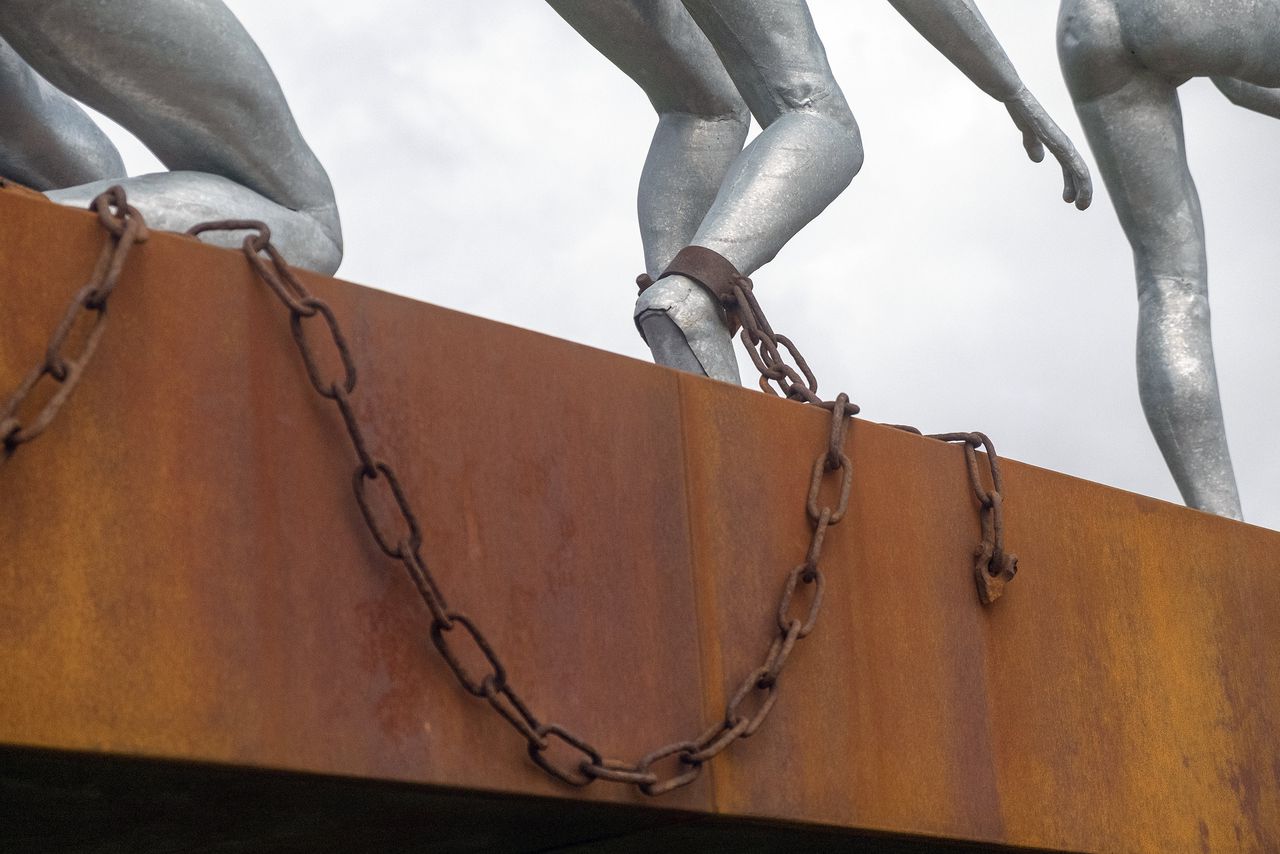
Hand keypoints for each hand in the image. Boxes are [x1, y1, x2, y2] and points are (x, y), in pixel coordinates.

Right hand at [1004, 87, 1092, 209]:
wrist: (1015, 95)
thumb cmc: (1021, 109)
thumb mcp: (1028, 132)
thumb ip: (1033, 144)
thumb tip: (1039, 159)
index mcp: (1056, 143)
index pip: (1070, 167)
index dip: (1073, 183)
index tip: (1071, 200)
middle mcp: (1062, 142)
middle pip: (1077, 169)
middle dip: (1082, 189)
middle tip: (1081, 207)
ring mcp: (1060, 140)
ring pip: (1077, 167)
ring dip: (1083, 186)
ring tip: (1082, 204)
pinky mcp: (1055, 138)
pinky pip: (1070, 159)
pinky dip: (1077, 172)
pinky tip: (1081, 183)